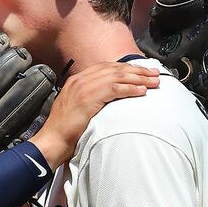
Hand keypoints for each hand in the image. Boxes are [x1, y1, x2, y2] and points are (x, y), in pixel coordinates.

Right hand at [30, 62, 159, 168]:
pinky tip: (141, 92)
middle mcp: (80, 80)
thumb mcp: (75, 106)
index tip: (141, 71)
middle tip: (154, 74)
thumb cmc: (64, 128)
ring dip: (138, 79)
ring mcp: (83, 88)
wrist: (52, 139)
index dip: (125, 68)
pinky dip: (130, 89)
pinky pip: (114, 90)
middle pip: (114, 69)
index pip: (105, 67)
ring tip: (154, 82)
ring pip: (117, 77)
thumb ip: (89, 97)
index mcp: (77, 80)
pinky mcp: (88, 99)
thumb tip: (107, 97)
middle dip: (137, 71)